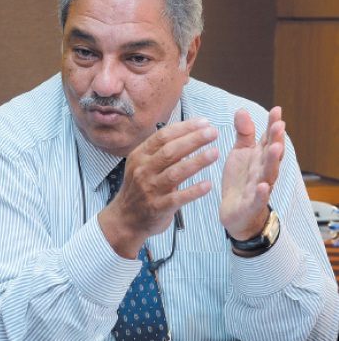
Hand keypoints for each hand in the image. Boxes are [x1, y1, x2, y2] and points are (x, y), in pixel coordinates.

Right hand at [99, 118, 218, 258]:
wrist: (126, 218)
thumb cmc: (139, 188)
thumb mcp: (142, 164)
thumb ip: (160, 150)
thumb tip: (188, 132)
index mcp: (140, 156)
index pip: (163, 136)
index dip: (184, 128)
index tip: (203, 123)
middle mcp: (143, 170)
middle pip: (170, 151)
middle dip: (193, 140)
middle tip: (212, 132)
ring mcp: (150, 189)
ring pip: (175, 172)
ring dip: (196, 161)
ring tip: (214, 153)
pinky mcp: (158, 207)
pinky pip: (178, 198)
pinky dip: (193, 191)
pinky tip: (207, 185)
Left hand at [220, 107, 284, 240]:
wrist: (234, 212)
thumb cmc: (240, 180)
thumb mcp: (240, 153)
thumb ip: (244, 133)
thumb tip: (242, 110)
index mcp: (260, 158)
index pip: (269, 139)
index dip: (273, 126)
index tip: (276, 110)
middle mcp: (263, 171)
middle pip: (272, 154)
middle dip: (276, 140)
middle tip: (279, 125)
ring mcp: (260, 187)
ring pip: (269, 174)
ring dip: (273, 162)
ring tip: (275, 149)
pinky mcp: (251, 204)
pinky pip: (258, 198)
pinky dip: (262, 193)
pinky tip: (263, 186)